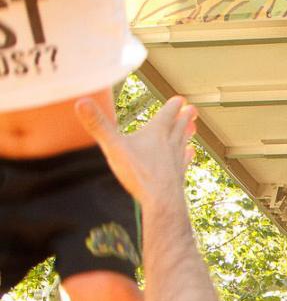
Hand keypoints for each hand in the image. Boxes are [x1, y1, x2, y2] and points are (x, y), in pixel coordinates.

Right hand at [75, 95, 195, 209]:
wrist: (162, 201)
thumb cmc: (139, 173)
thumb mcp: (113, 146)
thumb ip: (98, 124)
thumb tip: (80, 101)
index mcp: (156, 133)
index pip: (168, 114)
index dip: (174, 105)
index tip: (181, 99)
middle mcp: (170, 144)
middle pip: (180, 126)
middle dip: (185, 116)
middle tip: (193, 110)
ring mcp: (176, 160)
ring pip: (183, 142)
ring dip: (187, 133)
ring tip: (192, 128)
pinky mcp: (177, 175)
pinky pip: (183, 161)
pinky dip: (187, 155)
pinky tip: (190, 153)